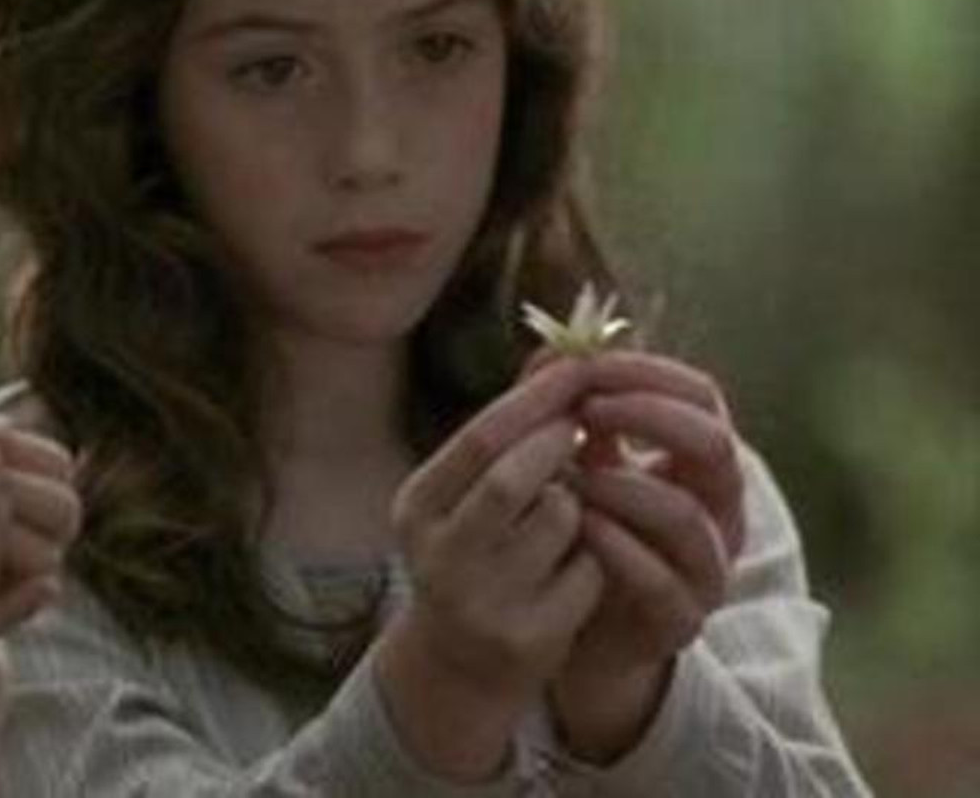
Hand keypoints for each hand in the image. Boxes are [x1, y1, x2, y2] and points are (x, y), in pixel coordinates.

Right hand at [376, 358, 604, 780]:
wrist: (460, 662)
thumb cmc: (473, 551)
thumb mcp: (467, 491)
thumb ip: (508, 427)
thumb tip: (556, 350)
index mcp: (416, 507)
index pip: (479, 438)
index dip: (536, 400)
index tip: (579, 372)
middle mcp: (438, 554)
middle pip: (513, 479)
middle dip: (560, 444)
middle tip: (587, 425)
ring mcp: (479, 600)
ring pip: (560, 520)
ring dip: (581, 504)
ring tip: (569, 510)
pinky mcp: (526, 638)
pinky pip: (588, 571)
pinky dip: (595, 556)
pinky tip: (577, 563)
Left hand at [551, 351, 743, 760]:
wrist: (584, 633)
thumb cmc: (586, 536)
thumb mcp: (580, 463)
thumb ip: (568, 408)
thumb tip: (551, 350)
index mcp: (699, 464)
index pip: (702, 397)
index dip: (648, 373)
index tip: (588, 368)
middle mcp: (717, 511)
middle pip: (713, 444)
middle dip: (646, 416)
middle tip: (585, 410)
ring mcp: (706, 568)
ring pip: (686, 513)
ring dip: (621, 483)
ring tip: (572, 472)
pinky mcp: (679, 619)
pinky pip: (659, 578)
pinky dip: (614, 544)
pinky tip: (576, 523)